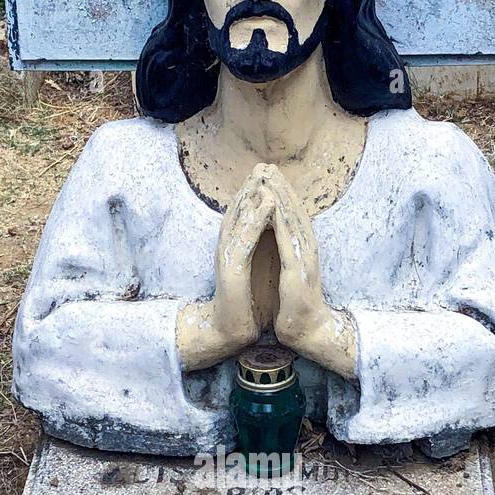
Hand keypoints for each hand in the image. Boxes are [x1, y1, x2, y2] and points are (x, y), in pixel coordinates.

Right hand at [177, 164, 274, 370]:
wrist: (231, 330)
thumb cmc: (245, 304)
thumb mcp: (251, 271)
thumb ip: (255, 253)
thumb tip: (265, 238)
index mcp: (233, 249)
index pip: (242, 216)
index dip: (252, 193)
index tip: (266, 174)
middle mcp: (227, 248)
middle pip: (238, 211)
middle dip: (250, 187)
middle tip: (263, 164)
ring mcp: (228, 256)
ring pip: (239, 219)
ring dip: (251, 195)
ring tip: (264, 175)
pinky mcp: (233, 267)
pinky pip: (246, 236)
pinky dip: (256, 217)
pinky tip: (267, 203)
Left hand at [266, 167, 356, 378]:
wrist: (307, 332)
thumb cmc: (295, 307)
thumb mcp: (289, 275)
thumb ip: (286, 258)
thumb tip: (280, 244)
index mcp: (302, 251)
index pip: (292, 217)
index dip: (281, 195)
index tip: (268, 175)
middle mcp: (306, 250)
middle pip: (293, 211)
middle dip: (280, 187)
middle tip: (267, 165)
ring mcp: (304, 259)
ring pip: (292, 220)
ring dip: (280, 197)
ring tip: (267, 176)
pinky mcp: (298, 271)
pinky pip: (287, 240)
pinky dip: (279, 220)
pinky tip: (269, 206)